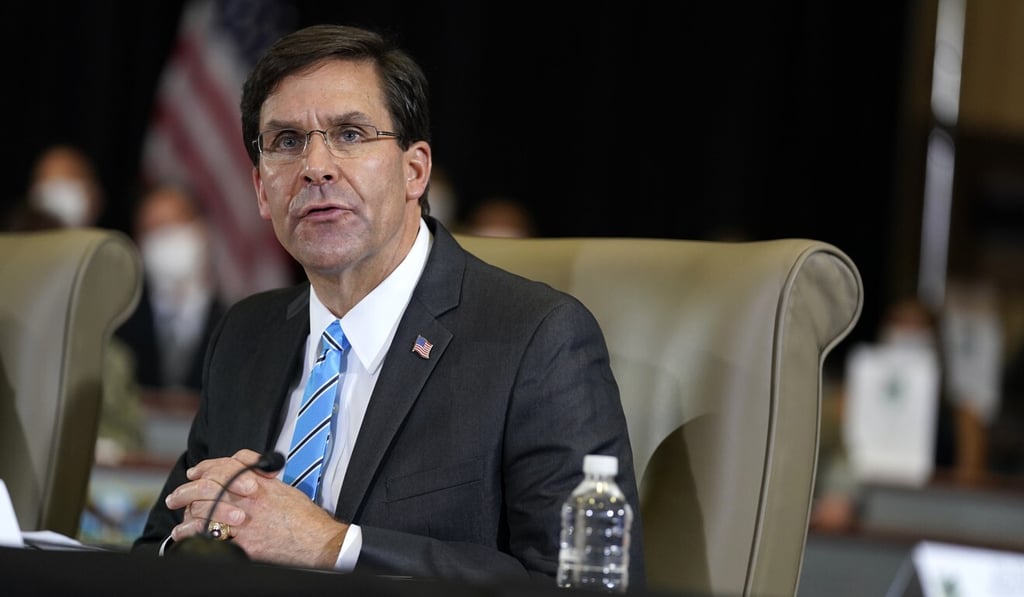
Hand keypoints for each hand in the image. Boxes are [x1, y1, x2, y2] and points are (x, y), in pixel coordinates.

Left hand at [165, 448, 347, 567]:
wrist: (317, 541)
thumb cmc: (304, 518)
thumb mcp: (283, 489)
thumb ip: (261, 480)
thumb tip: (244, 476)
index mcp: (259, 483)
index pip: (225, 466)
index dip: (206, 467)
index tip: (196, 473)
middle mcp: (248, 500)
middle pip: (208, 488)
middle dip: (186, 491)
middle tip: (176, 497)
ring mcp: (244, 522)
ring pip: (203, 511)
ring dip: (185, 513)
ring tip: (178, 518)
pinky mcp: (242, 543)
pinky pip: (208, 536)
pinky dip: (191, 535)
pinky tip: (184, 535)